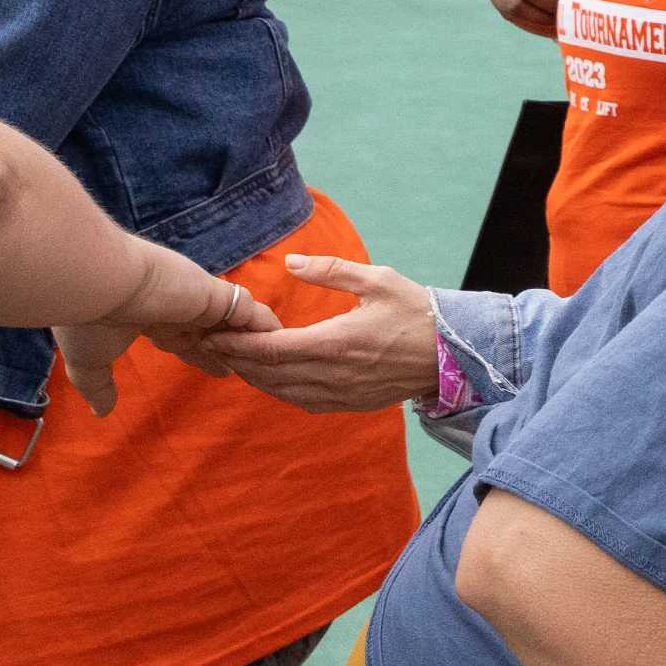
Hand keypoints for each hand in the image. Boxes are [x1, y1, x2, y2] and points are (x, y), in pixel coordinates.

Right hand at [57, 248, 275, 417]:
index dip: (207, 356)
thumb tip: (102, 412)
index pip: (186, 340)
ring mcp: (199, 297)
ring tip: (281, 362)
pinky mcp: (215, 294)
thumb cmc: (84, 318)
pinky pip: (251, 313)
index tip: (224, 370)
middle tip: (263, 371)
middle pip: (219, 331)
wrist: (94, 281)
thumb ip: (98, 386)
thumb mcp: (89, 360)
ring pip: (238, 320)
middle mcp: (178, 306)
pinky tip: (282, 344)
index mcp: (150, 318)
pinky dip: (264, 329)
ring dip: (256, 341)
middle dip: (239, 350)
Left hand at [184, 253, 445, 413]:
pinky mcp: (350, 404)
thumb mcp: (378, 280)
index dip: (238, 343)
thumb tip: (291, 261)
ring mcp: (342, 394)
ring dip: (254, 377)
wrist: (454, 353)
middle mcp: (334, 374)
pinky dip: (278, 390)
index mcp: (337, 342)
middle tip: (212, 343)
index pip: (272, 348)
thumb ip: (330, 270)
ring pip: (282, 391)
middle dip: (237, 358)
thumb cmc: (416, 311)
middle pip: (270, 373)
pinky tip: (269, 378)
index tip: (214, 332)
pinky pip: (302, 401)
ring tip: (234, 359)